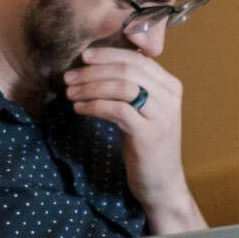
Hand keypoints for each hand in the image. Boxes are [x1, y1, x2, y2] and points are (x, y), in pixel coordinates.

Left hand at [62, 47, 198, 224]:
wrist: (160, 182)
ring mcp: (162, 115)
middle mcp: (170, 97)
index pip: (137, 58)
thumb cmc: (144, 145)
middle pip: (128, 69)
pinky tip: (79, 109)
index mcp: (170, 86)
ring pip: (122, 87)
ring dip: (91, 87)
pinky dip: (94, 106)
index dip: (108, 54)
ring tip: (70, 94)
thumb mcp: (141, 112)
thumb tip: (96, 67)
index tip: (83, 57)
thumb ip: (129, 89)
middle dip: (94, 70)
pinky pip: (117, 110)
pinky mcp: (149, 134)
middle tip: (69, 77)